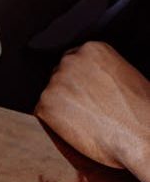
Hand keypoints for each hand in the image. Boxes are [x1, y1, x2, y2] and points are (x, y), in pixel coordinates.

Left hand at [35, 42, 149, 181]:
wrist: (140, 133)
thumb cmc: (140, 110)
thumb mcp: (124, 74)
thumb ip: (100, 70)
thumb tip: (88, 80)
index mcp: (93, 48)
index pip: (74, 61)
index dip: (78, 80)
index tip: (85, 92)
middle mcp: (71, 60)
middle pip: (58, 75)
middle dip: (67, 92)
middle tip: (84, 109)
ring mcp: (56, 81)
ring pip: (50, 95)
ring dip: (60, 107)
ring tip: (84, 120)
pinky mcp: (46, 104)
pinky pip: (42, 113)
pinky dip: (53, 122)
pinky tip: (73, 128)